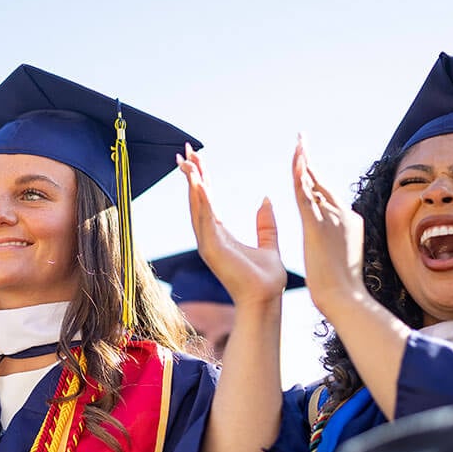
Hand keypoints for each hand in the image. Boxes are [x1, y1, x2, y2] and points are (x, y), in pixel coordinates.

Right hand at [177, 143, 287, 307]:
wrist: (266, 300)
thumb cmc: (266, 280)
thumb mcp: (268, 244)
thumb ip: (265, 224)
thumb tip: (265, 200)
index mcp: (220, 235)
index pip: (206, 200)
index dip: (201, 178)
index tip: (196, 156)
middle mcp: (209, 237)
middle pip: (196, 200)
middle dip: (190, 175)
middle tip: (184, 151)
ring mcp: (208, 244)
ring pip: (196, 207)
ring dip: (191, 184)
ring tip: (187, 162)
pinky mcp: (213, 250)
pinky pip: (205, 221)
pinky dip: (201, 202)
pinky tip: (199, 184)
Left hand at [291, 135, 364, 319]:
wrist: (345, 298)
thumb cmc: (342, 285)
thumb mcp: (340, 255)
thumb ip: (336, 240)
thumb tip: (329, 235)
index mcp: (349, 221)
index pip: (328, 193)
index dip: (316, 176)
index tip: (307, 160)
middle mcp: (343, 214)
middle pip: (322, 182)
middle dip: (310, 160)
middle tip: (301, 139)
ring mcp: (332, 219)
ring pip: (315, 184)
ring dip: (305, 161)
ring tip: (298, 142)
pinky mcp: (318, 226)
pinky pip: (306, 195)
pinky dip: (302, 176)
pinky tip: (297, 160)